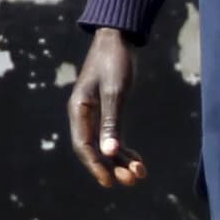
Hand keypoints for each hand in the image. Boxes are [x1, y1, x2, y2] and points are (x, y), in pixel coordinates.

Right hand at [67, 26, 145, 187]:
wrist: (118, 37)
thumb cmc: (115, 61)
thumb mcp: (115, 92)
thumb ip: (111, 123)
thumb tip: (109, 153)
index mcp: (79, 109)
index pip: (83, 146)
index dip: (96, 166)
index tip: (110, 182)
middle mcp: (83, 114)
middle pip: (95, 150)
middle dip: (113, 167)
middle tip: (133, 181)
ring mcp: (95, 113)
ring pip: (105, 145)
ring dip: (121, 161)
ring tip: (140, 174)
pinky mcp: (107, 110)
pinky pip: (112, 136)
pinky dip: (124, 149)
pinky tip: (137, 159)